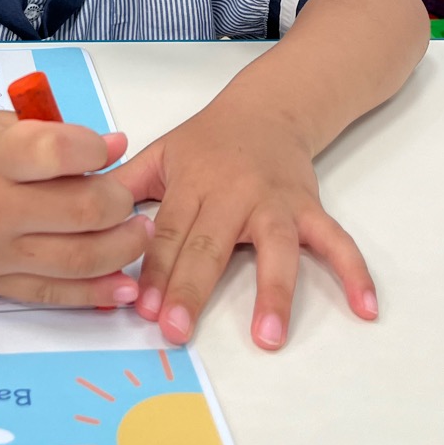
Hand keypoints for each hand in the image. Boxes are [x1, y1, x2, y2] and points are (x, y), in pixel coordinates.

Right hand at [0, 109, 153, 306]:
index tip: (109, 148)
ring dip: (121, 251)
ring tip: (139, 236)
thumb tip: (114, 149)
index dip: (96, 151)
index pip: (59, 153)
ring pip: (75, 261)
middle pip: (80, 213)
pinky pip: (52, 295)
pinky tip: (122, 286)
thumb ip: (55, 137)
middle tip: (132, 200)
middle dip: (120, 206)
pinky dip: (94, 293)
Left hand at [111, 99, 377, 348]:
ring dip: (273, 292)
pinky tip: (366, 308)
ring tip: (268, 336)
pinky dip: (354, 271)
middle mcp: (233, 192)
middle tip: (176, 330)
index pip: (168, 232)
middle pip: (211, 244)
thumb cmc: (207, 141)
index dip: (153, 270)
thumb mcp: (159, 155)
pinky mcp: (309, 208)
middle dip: (191, 288)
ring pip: (276, 247)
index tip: (142, 308)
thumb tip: (77, 217)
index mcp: (192, 181)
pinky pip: (336, 241)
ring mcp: (276, 202)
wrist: (268, 108)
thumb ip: (122, 189)